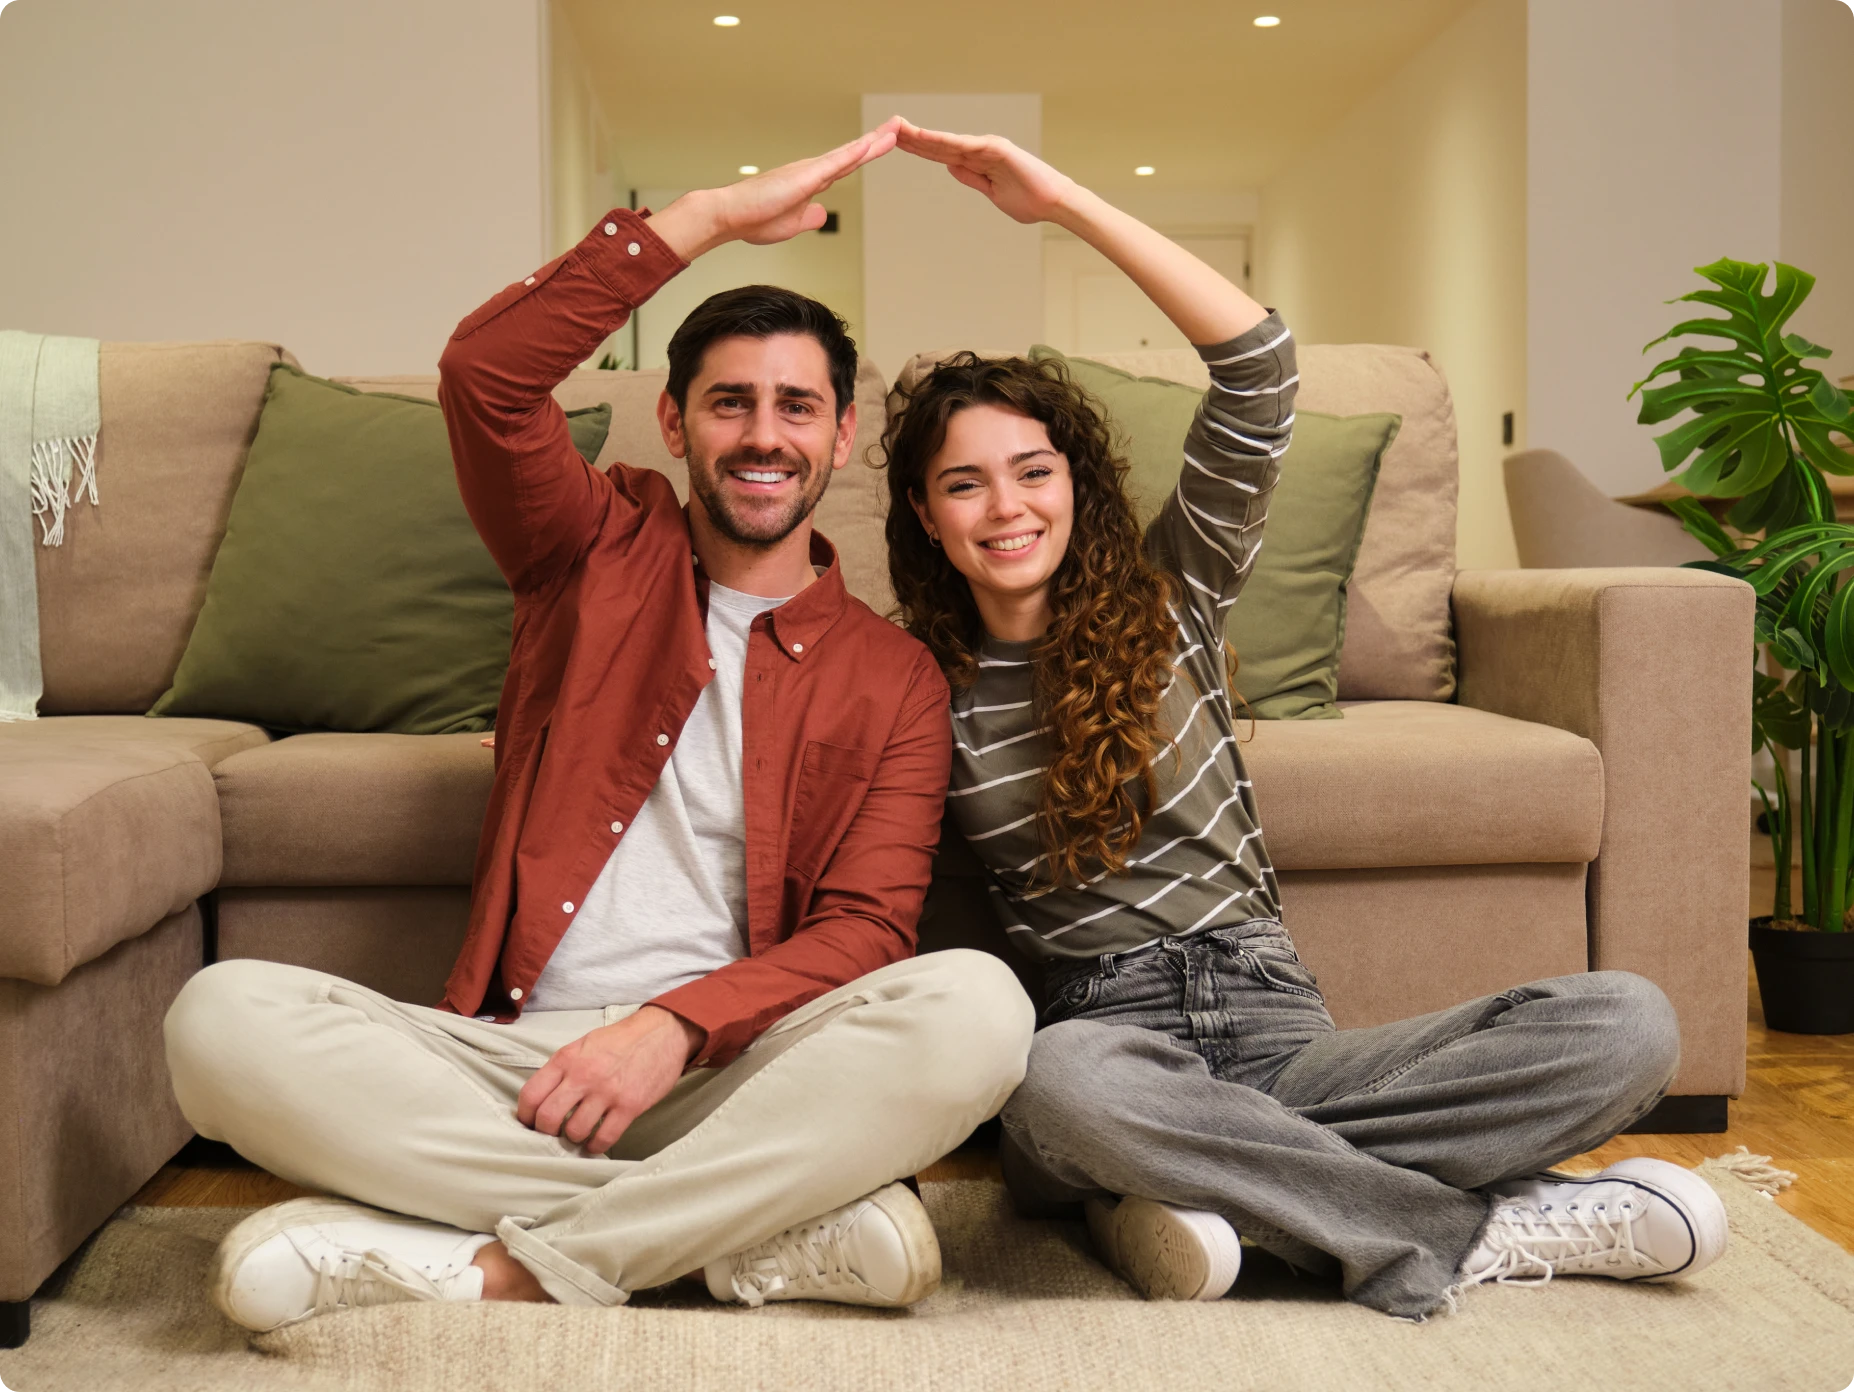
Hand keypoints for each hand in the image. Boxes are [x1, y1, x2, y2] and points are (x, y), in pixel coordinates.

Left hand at [516, 1004, 702, 1153]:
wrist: (662, 1033)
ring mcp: (607, 1092)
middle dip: (545, 1132)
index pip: (531, 1095)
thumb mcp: (583, 1045)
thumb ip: (561, 1069)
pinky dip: (595, 1146)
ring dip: (572, 1139)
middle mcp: (583, 1075)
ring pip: (574, 1131)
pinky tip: (594, 1142)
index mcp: (566, 1059)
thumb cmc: (620, 1040)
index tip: (529, 1124)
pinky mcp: (630, 1106)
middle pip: (547, 1118)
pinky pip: (604, 1138)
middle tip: (552, 1133)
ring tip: (577, 1135)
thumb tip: (541, 1100)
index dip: (525, 1116)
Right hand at [651, 119, 901, 260]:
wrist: (729, 216)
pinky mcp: (803, 177)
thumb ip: (809, 218)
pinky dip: (854, 153)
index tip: (883, 145)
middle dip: (876, 142)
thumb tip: (823, 213)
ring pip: (847, 154)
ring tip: (894, 129)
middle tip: (898, 128)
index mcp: (809, 183)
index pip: (845, 166)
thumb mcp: (791, 224)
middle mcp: (811, 172)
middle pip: (851, 155)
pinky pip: (834, 163)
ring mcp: (808, 172)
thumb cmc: (753, 220)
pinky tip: (870, 144)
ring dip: (872, 142)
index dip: (865, 155)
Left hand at [895, 120, 1080, 225]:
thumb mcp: (992, 192)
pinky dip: (942, 142)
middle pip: (938, 144)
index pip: (941, 154)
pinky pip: (963, 146)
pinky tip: (923, 138)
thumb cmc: (1029, 200)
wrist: (1054, 204)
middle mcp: (980, 149)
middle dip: (912, 137)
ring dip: (921, 136)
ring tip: (897, 128)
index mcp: (978, 161)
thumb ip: (971, 178)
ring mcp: (988, 147)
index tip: (895, 142)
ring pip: (946, 142)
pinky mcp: (997, 149)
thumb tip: (950, 167)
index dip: (918, 148)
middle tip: (885, 127)